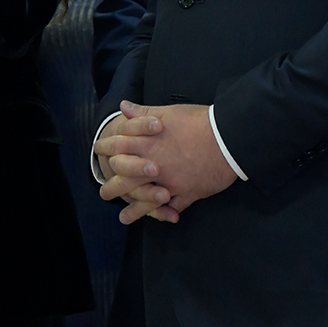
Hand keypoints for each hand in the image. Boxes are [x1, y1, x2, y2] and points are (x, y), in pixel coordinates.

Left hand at [95, 101, 236, 222]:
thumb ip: (143, 112)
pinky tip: (159, 219)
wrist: (228, 136)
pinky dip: (165, 214)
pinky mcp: (188, 192)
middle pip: (125, 180)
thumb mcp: (169, 111)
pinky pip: (172, 207)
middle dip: (112, 188)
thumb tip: (123, 107)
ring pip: (146, 200)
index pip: (118, 148)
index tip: (99, 152)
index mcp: (147, 143)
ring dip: (134, 210)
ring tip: (123, 218)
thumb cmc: (199, 121)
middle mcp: (155, 165)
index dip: (106, 149)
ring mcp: (171, 182)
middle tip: (104, 193)